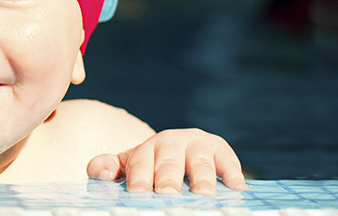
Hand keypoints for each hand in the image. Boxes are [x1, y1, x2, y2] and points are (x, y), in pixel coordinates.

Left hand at [87, 128, 247, 193]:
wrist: (178, 152)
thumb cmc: (149, 166)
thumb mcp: (126, 166)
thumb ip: (106, 167)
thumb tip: (102, 172)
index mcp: (146, 148)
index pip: (140, 163)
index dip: (139, 179)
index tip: (139, 194)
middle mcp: (171, 142)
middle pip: (169, 162)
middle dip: (168, 179)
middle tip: (168, 195)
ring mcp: (197, 145)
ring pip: (199, 162)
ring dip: (202, 178)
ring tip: (203, 195)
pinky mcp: (220, 150)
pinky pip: (228, 161)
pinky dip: (232, 173)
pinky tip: (236, 187)